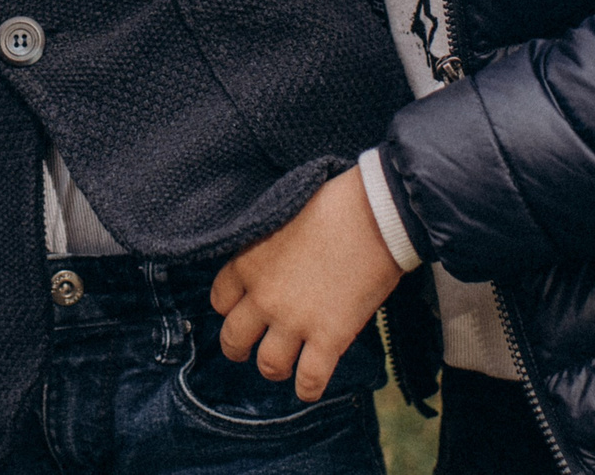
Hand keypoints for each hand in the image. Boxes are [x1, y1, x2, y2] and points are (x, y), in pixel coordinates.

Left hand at [210, 166, 404, 401]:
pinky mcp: (329, 338)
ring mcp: (295, 321)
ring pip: (269, 365)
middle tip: (250, 349)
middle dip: (239, 349)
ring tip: (286, 365)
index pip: (220, 300)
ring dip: (275, 368)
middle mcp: (263, 297)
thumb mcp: (281, 219)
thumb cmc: (333, 205)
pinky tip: (311, 387)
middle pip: (233, 339)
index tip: (243, 309)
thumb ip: (268, 247)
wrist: (374, 214)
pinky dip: (308, 389)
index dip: (231, 308)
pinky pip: (310, 380)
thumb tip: (275, 261)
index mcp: (247, 262)